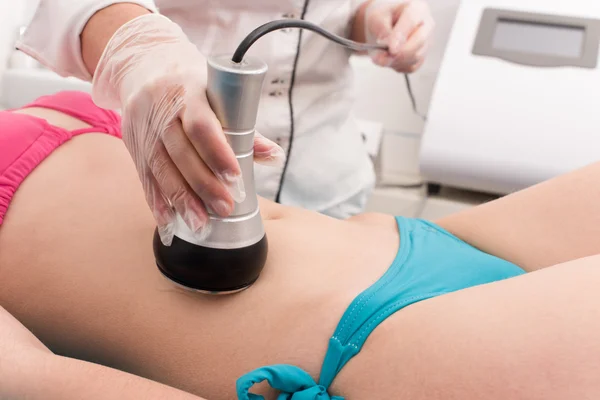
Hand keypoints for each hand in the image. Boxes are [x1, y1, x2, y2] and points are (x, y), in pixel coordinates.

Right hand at [92, 14, 284, 245]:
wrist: (143, 65)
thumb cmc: (191, 84)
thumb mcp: (217, 94)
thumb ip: (244, 127)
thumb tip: (274, 156)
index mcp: (188, 91)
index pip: (201, 125)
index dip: (217, 152)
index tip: (234, 177)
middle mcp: (160, 108)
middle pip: (180, 153)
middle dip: (203, 184)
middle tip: (224, 208)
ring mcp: (142, 127)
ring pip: (160, 168)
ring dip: (181, 199)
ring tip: (200, 224)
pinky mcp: (131, 143)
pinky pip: (143, 176)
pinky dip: (157, 200)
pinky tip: (170, 220)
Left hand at [364, 0, 433, 72]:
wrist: (384, 24)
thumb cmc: (383, 17)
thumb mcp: (376, 18)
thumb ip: (382, 31)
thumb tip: (388, 47)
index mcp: (417, 9)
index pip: (411, 22)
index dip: (401, 36)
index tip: (391, 49)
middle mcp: (426, 25)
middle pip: (419, 42)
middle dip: (400, 53)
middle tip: (381, 57)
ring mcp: (426, 42)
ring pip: (415, 57)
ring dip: (395, 61)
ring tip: (380, 56)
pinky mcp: (422, 56)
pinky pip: (411, 67)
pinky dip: (397, 66)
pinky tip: (389, 59)